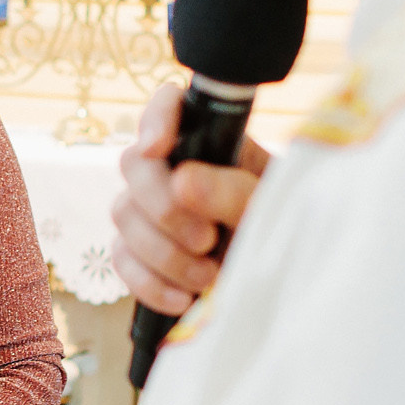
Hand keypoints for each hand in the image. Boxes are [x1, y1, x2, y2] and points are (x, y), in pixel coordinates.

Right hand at [109, 84, 268, 315]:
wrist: (284, 285)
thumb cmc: (283, 233)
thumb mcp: (269, 210)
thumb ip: (232, 192)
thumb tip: (182, 182)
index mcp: (210, 142)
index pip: (170, 105)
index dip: (156, 118)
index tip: (158, 148)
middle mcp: (171, 169)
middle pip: (134, 165)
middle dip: (164, 208)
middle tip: (207, 239)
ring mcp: (148, 209)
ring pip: (123, 214)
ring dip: (163, 252)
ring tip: (209, 275)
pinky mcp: (136, 250)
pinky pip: (121, 259)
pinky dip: (150, 282)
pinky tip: (184, 299)